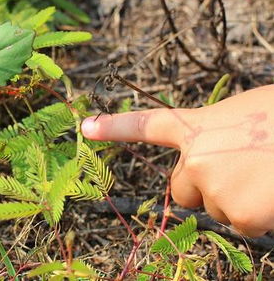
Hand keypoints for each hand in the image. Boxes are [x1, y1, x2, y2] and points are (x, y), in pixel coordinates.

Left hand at [81, 85, 273, 236]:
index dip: (115, 127)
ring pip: (215, 209)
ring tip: (266, 175)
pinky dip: (258, 216)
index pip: (147, 124)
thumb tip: (208, 160)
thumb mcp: (242, 118)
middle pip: (183, 189)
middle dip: (204, 188)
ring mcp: (212, 185)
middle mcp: (195, 156)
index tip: (87, 127)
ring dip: (237, 200)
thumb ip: (217, 136)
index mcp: (198, 125)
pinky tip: (273, 193)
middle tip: (242, 169)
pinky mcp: (237, 213)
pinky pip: (241, 224)